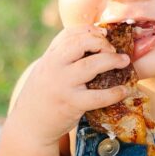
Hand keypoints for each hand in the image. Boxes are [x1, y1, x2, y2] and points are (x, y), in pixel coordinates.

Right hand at [8, 26, 132, 146]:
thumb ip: (63, 55)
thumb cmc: (43, 94)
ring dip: (111, 60)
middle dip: (101, 42)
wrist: (29, 125)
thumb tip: (92, 38)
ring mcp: (63, 85)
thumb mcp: (46, 69)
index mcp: (49, 57)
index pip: (70, 34)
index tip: (104, 34)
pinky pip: (98, 97)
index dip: (90, 30)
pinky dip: (114, 92)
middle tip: (113, 49)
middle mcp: (54, 68)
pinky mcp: (72, 104)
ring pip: (90, 66)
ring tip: (124, 61)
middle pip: (80, 44)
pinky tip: (124, 90)